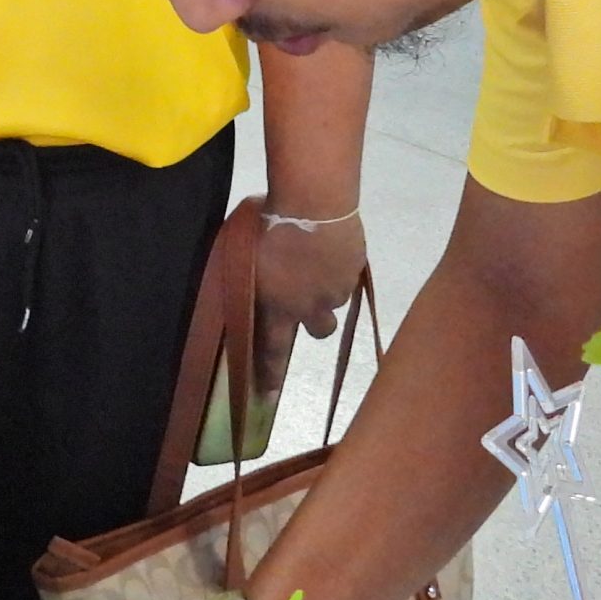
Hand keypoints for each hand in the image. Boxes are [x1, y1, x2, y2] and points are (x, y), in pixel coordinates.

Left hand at [254, 210, 364, 408]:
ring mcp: (338, 288)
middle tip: (307, 296)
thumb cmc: (267, 225)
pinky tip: (330, 243)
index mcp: (279, 306)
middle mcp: (312, 306)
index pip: (272, 350)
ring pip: (335, 299)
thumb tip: (252, 286)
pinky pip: (348, 273)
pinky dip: (340, 264)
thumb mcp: (244, 256)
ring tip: (316, 258)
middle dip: (313, 318)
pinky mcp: (356, 267)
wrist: (313, 203)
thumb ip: (251, 281)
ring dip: (327, 287)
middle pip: (319, 330)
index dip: (270, 374)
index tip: (268, 397)